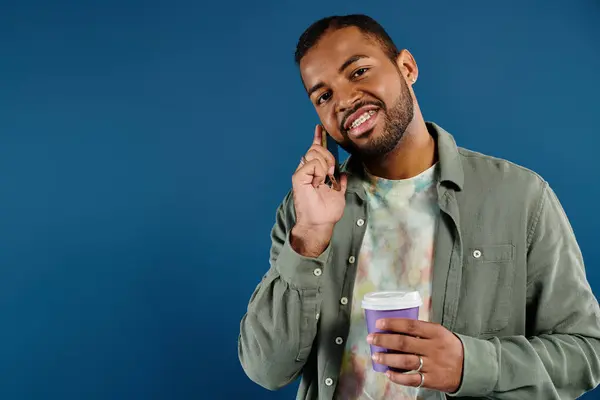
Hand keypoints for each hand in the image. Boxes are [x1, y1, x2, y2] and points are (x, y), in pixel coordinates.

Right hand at [290, 125, 347, 256]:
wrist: (320, 223)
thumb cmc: (327, 212)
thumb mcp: (339, 194)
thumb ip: (340, 183)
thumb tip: (343, 175)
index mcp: (315, 172)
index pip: (316, 151)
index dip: (318, 139)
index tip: (320, 129)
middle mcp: (307, 170)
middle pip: (317, 149)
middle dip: (329, 157)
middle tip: (330, 174)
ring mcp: (302, 173)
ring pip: (315, 154)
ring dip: (325, 166)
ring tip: (324, 180)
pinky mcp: (298, 177)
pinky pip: (313, 164)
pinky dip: (320, 172)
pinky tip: (319, 182)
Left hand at [367, 318, 463, 392]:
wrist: (471, 368)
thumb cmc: (450, 347)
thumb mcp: (440, 333)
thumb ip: (421, 330)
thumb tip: (395, 326)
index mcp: (436, 333)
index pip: (411, 326)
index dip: (393, 324)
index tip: (379, 323)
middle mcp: (434, 348)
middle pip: (404, 343)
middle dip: (384, 340)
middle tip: (371, 339)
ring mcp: (433, 365)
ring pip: (405, 361)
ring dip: (387, 359)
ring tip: (376, 356)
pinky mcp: (432, 380)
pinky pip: (412, 379)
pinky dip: (398, 377)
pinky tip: (388, 373)